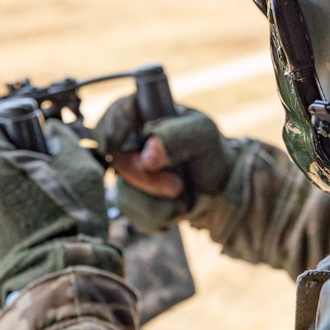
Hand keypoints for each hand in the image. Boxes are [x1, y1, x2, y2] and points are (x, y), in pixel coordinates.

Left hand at [0, 116, 113, 303]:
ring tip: (37, 222)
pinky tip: (27, 242)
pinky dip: (2, 231)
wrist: (59, 278)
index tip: (15, 141)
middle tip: (41, 189)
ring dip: (8, 205)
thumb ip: (64, 142)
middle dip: (11, 175)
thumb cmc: (73, 223)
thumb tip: (51, 130)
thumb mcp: (83, 171)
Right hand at [95, 97, 236, 234]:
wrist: (219, 190)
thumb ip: (177, 137)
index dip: (111, 128)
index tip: (112, 145)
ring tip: (182, 196)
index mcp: (146, 115)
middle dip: (145, 178)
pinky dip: (156, 215)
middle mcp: (130, 142)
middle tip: (176, 186)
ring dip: (155, 201)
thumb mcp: (203, 135)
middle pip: (116, 159)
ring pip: (123, 190)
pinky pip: (131, 211)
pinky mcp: (131, 197)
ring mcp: (127, 171)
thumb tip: (147, 157)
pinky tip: (175, 209)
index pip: (117, 113)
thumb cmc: (210, 153)